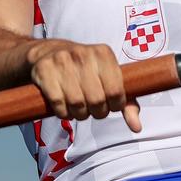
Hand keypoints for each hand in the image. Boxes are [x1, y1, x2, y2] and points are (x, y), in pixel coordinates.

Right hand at [27, 39, 141, 131]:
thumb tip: (136, 127)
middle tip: (93, 109)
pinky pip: (58, 104)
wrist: (46, 53)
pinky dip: (63, 113)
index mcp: (103, 53)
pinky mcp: (44, 69)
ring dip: (79, 115)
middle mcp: (83, 53)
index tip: (109, 104)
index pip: (116, 92)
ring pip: (77, 104)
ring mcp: (62, 60)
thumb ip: (127, 102)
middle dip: (97, 112)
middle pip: (97, 100)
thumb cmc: (83, 71)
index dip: (114, 106)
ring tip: (79, 108)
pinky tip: (64, 107)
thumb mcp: (108, 79)